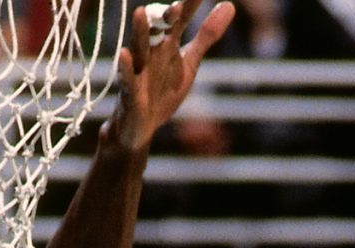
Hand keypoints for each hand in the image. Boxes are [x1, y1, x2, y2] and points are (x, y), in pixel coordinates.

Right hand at [109, 0, 235, 154]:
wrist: (141, 128)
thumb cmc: (163, 92)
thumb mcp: (189, 62)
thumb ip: (207, 35)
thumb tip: (229, 4)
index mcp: (166, 43)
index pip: (178, 19)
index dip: (189, 6)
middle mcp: (151, 52)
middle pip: (156, 29)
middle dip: (164, 17)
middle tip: (178, 8)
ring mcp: (139, 72)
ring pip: (138, 48)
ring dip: (140, 32)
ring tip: (139, 12)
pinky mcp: (130, 94)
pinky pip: (127, 79)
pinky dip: (126, 67)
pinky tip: (125, 54)